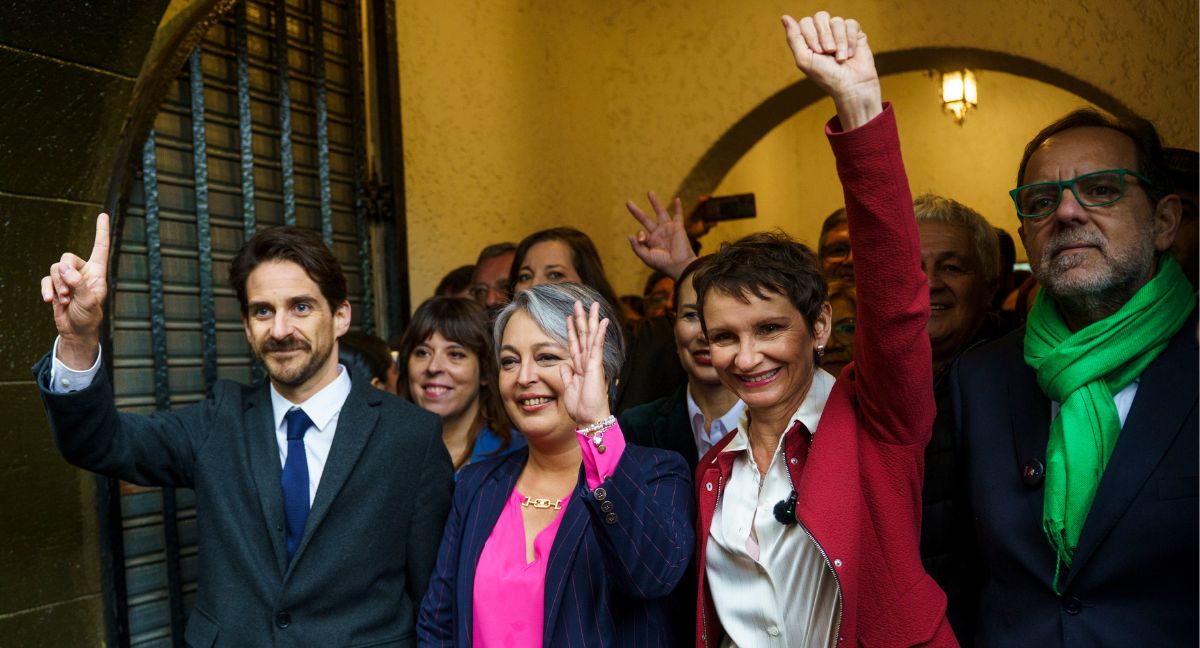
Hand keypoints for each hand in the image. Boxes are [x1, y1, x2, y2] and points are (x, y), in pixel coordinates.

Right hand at [41, 213, 109, 367]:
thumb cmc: (89, 317)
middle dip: (64, 275)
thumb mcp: (89, 301)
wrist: (76, 331)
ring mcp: (68, 279)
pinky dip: (47, 289)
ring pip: (55, 268)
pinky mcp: (56, 286)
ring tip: (65, 300)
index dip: (101, 231)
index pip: (100, 248)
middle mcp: (83, 272)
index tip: (102, 215)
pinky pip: (46, 279)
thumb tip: (64, 267)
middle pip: (67, 257)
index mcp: (97, 272)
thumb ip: (79, 284)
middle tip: (70, 293)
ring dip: (58, 285)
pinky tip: (49, 300)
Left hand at [560, 300, 611, 426]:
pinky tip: (602, 321)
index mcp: (580, 367)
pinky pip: (597, 345)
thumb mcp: (569, 389)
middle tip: (580, 303)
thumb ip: (567, 375)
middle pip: (584, 335)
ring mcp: (593, 363)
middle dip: (581, 319)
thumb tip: (564, 365)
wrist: (590, 418)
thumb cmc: (581, 407)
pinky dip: (599, 333)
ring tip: (592, 305)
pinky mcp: (596, 366)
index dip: (571, 330)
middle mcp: (587, 362)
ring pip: (591, 336)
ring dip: (590, 320)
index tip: (569, 317)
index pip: (575, 344)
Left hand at [626, 191, 696, 279]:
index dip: (640, 235)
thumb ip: (637, 247)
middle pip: (645, 219)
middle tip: (628, 202)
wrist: (680, 265)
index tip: (642, 239)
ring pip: (660, 212)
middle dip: (636, 211)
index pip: (641, 232)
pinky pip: (678, 215)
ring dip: (655, 202)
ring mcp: (668, 229)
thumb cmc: (663, 264)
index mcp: (650, 241)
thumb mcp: (647, 257)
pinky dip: (678, 208)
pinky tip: (677, 199)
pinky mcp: (678, 227)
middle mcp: (658, 233)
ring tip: (649, 192)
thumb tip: (630, 235)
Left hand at [781, 11, 880, 129]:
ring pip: (837, 21)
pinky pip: (851, 24)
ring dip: (839, 41)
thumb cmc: (826, 76)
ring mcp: (840, 32)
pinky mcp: (855, 33)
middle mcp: (824, 33)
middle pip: (820, 16)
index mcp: (809, 39)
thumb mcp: (804, 59)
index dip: (811, 35)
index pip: (805, 22)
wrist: (851, 85)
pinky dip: (850, 41)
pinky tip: (850, 54)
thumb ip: (793, 38)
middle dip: (824, 36)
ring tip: (840, 58)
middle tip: (828, 53)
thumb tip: (784, 17)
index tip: (817, 53)